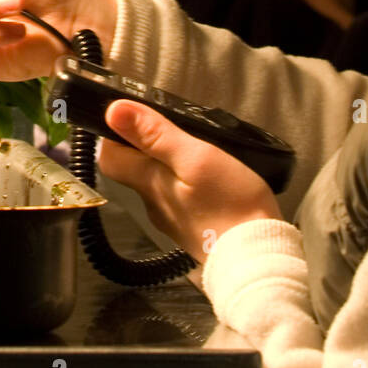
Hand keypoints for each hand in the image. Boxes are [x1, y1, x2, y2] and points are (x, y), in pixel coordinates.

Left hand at [97, 101, 282, 265]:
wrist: (258, 256)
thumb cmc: (230, 204)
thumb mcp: (196, 157)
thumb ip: (156, 135)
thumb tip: (114, 111)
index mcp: (149, 183)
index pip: (109, 158)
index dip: (115, 134)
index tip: (135, 117)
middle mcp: (154, 203)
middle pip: (134, 170)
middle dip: (146, 146)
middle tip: (174, 128)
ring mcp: (172, 219)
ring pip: (157, 184)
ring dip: (168, 164)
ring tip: (197, 149)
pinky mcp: (191, 229)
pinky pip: (177, 198)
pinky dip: (185, 183)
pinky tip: (208, 178)